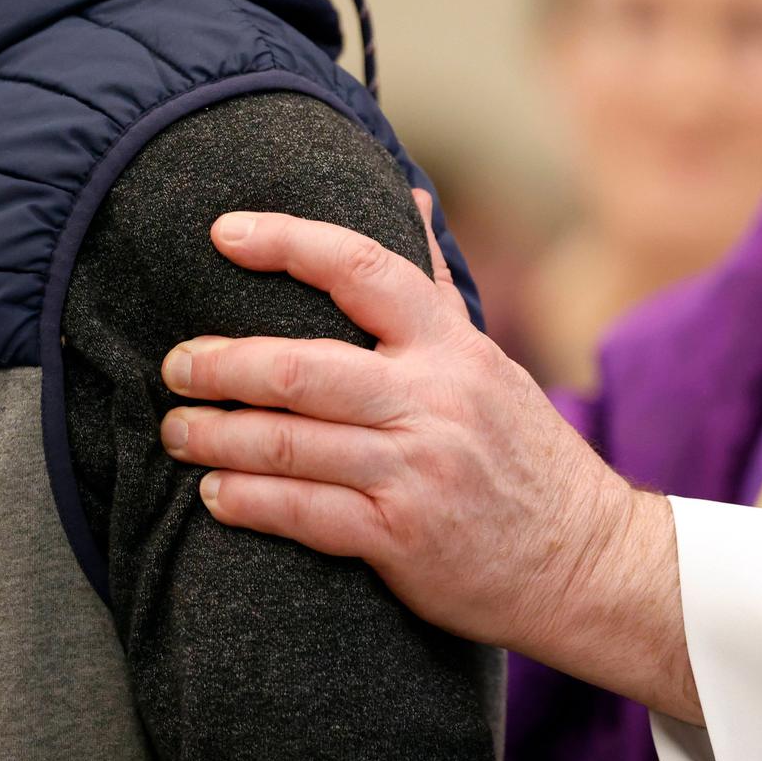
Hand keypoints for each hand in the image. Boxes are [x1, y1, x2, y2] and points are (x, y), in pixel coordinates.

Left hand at [158, 194, 699, 722]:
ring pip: (289, 444)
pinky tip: (216, 494)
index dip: (287, 242)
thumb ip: (435, 290)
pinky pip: (303, 514)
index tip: (222, 233)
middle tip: (175, 366)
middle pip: (300, 367)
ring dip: (215, 435)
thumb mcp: (491, 364)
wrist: (586, 562)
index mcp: (453, 349)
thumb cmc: (523, 458)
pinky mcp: (402, 537)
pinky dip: (247, 500)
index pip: (363, 270)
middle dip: (220, 364)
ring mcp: (417, 470)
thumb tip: (408, 199)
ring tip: (177, 432)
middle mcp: (435, 401)